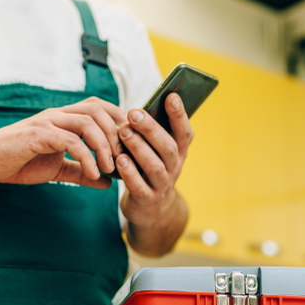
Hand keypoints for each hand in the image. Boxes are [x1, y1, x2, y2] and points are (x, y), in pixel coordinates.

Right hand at [0, 97, 126, 187]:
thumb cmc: (19, 162)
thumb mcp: (57, 169)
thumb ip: (82, 172)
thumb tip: (107, 182)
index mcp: (63, 118)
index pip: (99, 107)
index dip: (119, 120)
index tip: (130, 143)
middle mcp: (57, 115)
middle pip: (98, 110)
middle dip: (116, 134)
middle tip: (123, 158)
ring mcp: (47, 122)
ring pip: (87, 122)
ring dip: (104, 146)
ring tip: (109, 168)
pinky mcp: (38, 135)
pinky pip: (70, 141)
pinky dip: (86, 157)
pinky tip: (92, 174)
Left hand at [117, 93, 193, 225]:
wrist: (150, 208)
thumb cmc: (148, 168)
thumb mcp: (155, 151)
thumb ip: (152, 132)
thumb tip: (138, 107)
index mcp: (179, 151)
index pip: (184, 132)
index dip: (179, 115)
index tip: (171, 96)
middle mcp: (174, 167)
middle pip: (167, 146)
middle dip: (151, 128)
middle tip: (132, 113)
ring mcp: (162, 184)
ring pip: (154, 165)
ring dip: (138, 147)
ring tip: (123, 132)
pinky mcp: (148, 199)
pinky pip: (140, 186)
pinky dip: (130, 173)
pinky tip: (120, 161)